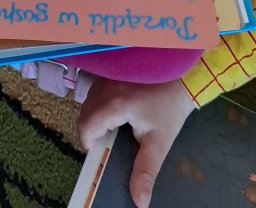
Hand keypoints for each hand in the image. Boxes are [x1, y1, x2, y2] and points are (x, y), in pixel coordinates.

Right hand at [79, 76, 194, 206]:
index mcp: (114, 104)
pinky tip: (114, 113)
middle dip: (90, 132)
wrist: (183, 78)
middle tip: (105, 146)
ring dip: (94, 118)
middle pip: (84, 114)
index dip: (89, 144)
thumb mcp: (159, 143)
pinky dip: (98, 105)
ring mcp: (106, 77)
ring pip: (88, 101)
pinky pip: (95, 92)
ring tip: (111, 131)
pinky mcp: (110, 72)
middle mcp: (105, 87)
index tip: (100, 155)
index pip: (86, 126)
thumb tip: (139, 202)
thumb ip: (145, 172)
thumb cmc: (169, 109)